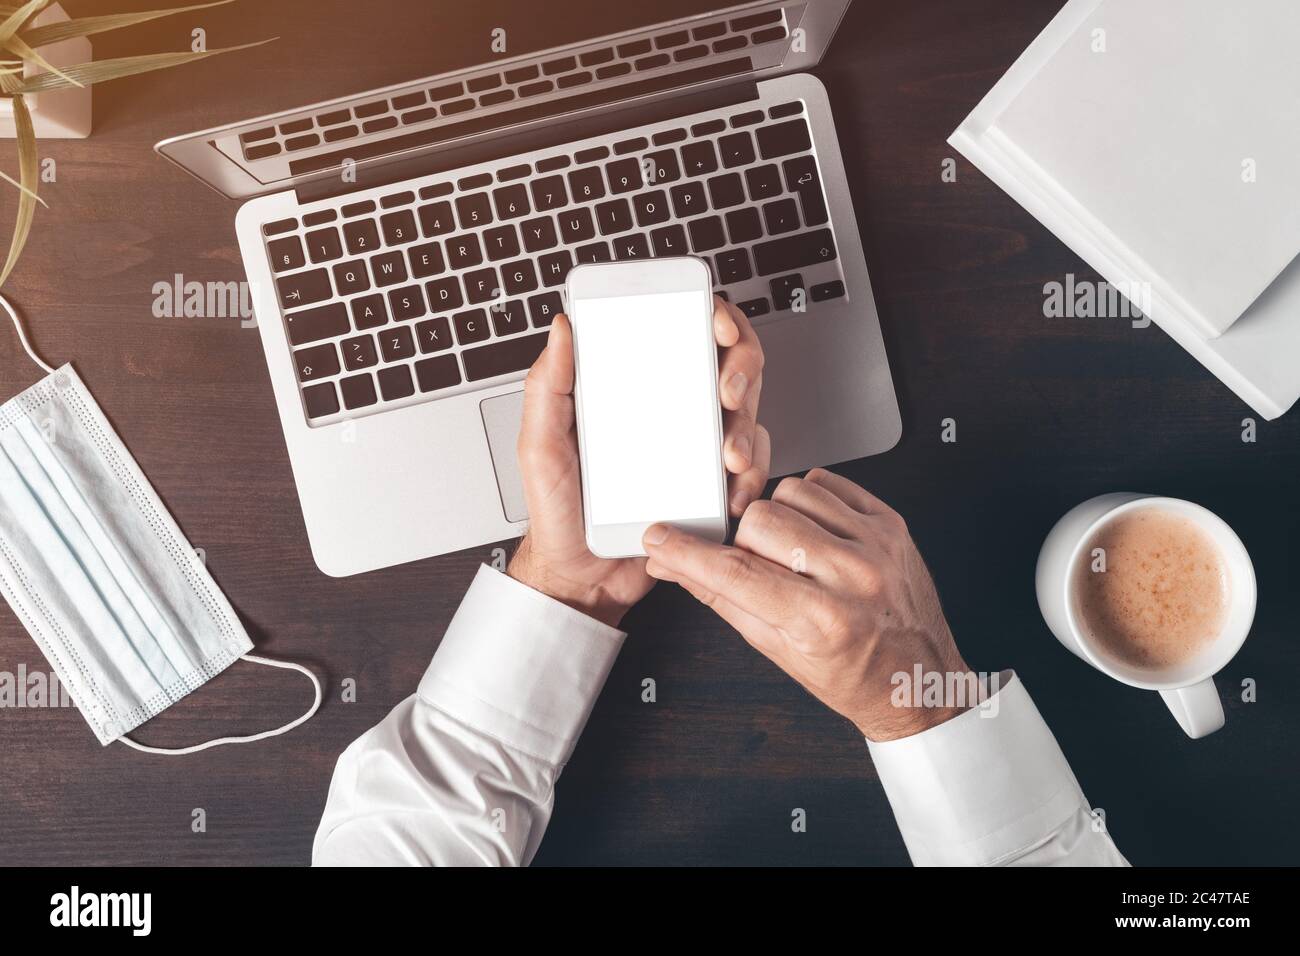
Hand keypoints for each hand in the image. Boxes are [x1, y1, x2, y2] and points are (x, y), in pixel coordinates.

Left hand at [508, 296, 769, 627]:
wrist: (578, 577)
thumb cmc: (557, 510)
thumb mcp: (540, 444)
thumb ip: (546, 386)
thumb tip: (562, 328)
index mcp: (634, 389)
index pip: (683, 332)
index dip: (713, 318)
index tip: (718, 325)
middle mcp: (672, 411)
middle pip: (731, 366)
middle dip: (743, 370)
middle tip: (727, 394)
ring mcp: (696, 449)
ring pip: (748, 416)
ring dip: (749, 431)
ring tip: (728, 458)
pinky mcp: (711, 488)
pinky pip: (748, 471)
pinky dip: (749, 479)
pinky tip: (731, 493)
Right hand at [641, 469, 971, 739]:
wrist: (918, 682)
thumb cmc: (852, 675)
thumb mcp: (777, 649)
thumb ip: (721, 598)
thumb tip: (673, 566)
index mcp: (821, 620)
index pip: (734, 573)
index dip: (688, 553)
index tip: (661, 540)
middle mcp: (853, 577)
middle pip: (759, 521)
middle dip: (745, 542)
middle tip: (760, 569)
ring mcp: (877, 545)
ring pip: (791, 493)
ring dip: (778, 519)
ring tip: (792, 554)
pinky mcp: (891, 523)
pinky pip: (829, 483)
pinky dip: (811, 502)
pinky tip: (815, 534)